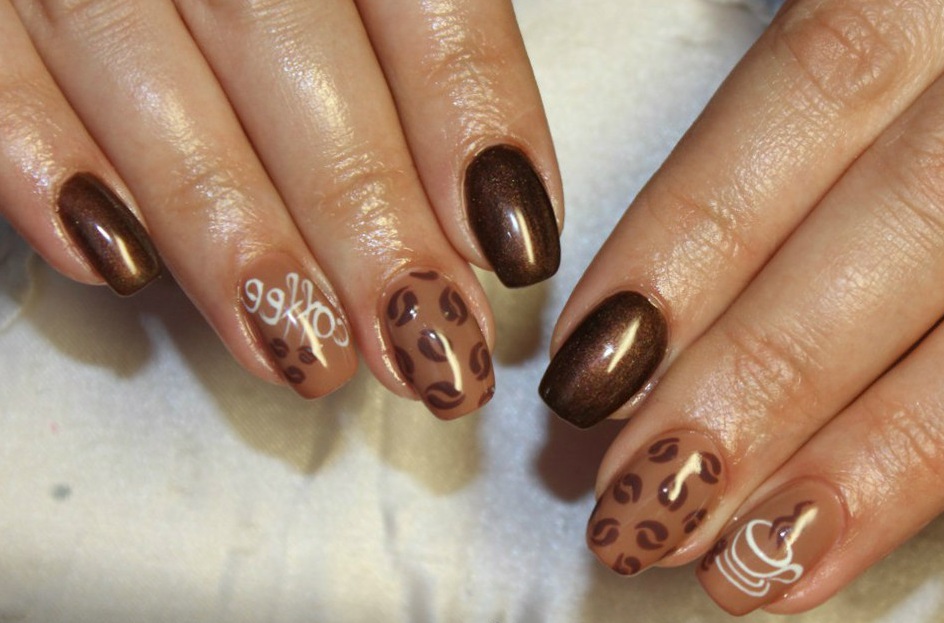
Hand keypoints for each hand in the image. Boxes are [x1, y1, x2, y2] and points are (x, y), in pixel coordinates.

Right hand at [0, 0, 561, 416]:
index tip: (517, 250)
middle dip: (365, 214)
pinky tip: (115, 265)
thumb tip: (491, 209)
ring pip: (149, 73)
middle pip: (292, 49)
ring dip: (231, 231)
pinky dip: (43, 163)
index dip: (472, 125)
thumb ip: (426, 48)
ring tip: (306, 351)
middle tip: (424, 344)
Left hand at [539, 0, 943, 613]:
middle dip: (783, 367)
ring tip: (777, 557)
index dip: (700, 230)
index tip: (597, 369)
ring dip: (908, 443)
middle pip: (937, 195)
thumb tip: (643, 324)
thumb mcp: (916, 32)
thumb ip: (804, 135)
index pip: (826, 75)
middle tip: (661, 497)